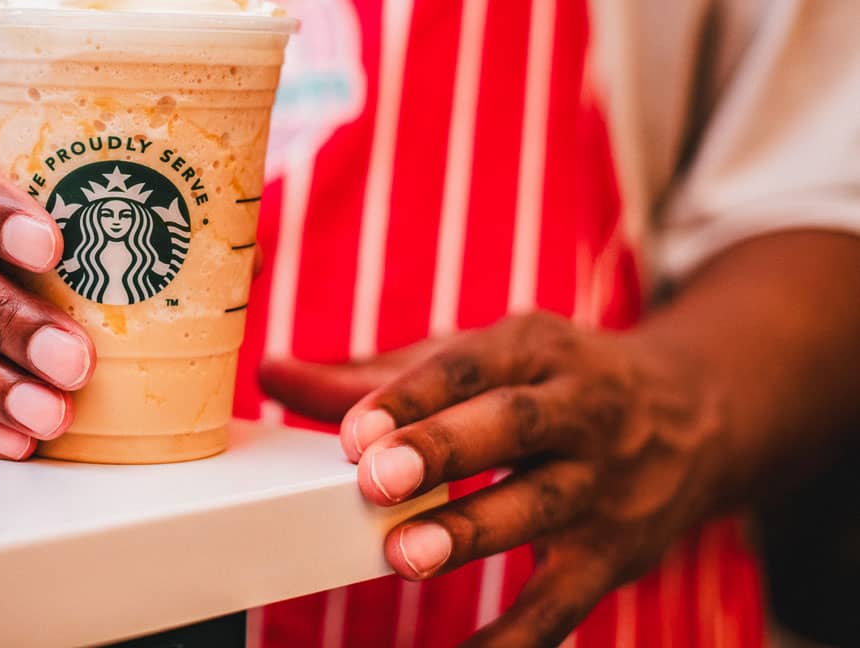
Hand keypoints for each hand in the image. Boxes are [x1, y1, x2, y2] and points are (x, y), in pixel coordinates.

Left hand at [261, 312, 727, 647]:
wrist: (696, 414)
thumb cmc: (547, 383)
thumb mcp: (475, 359)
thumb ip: (370, 375)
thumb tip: (270, 372)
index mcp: (534, 347)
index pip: (467, 365)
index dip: (409, 397)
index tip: (351, 431)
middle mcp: (578, 409)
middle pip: (510, 426)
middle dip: (442, 450)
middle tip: (374, 481)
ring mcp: (603, 484)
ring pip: (540, 507)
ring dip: (472, 532)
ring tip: (405, 557)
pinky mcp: (615, 555)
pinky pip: (563, 603)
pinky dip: (514, 639)